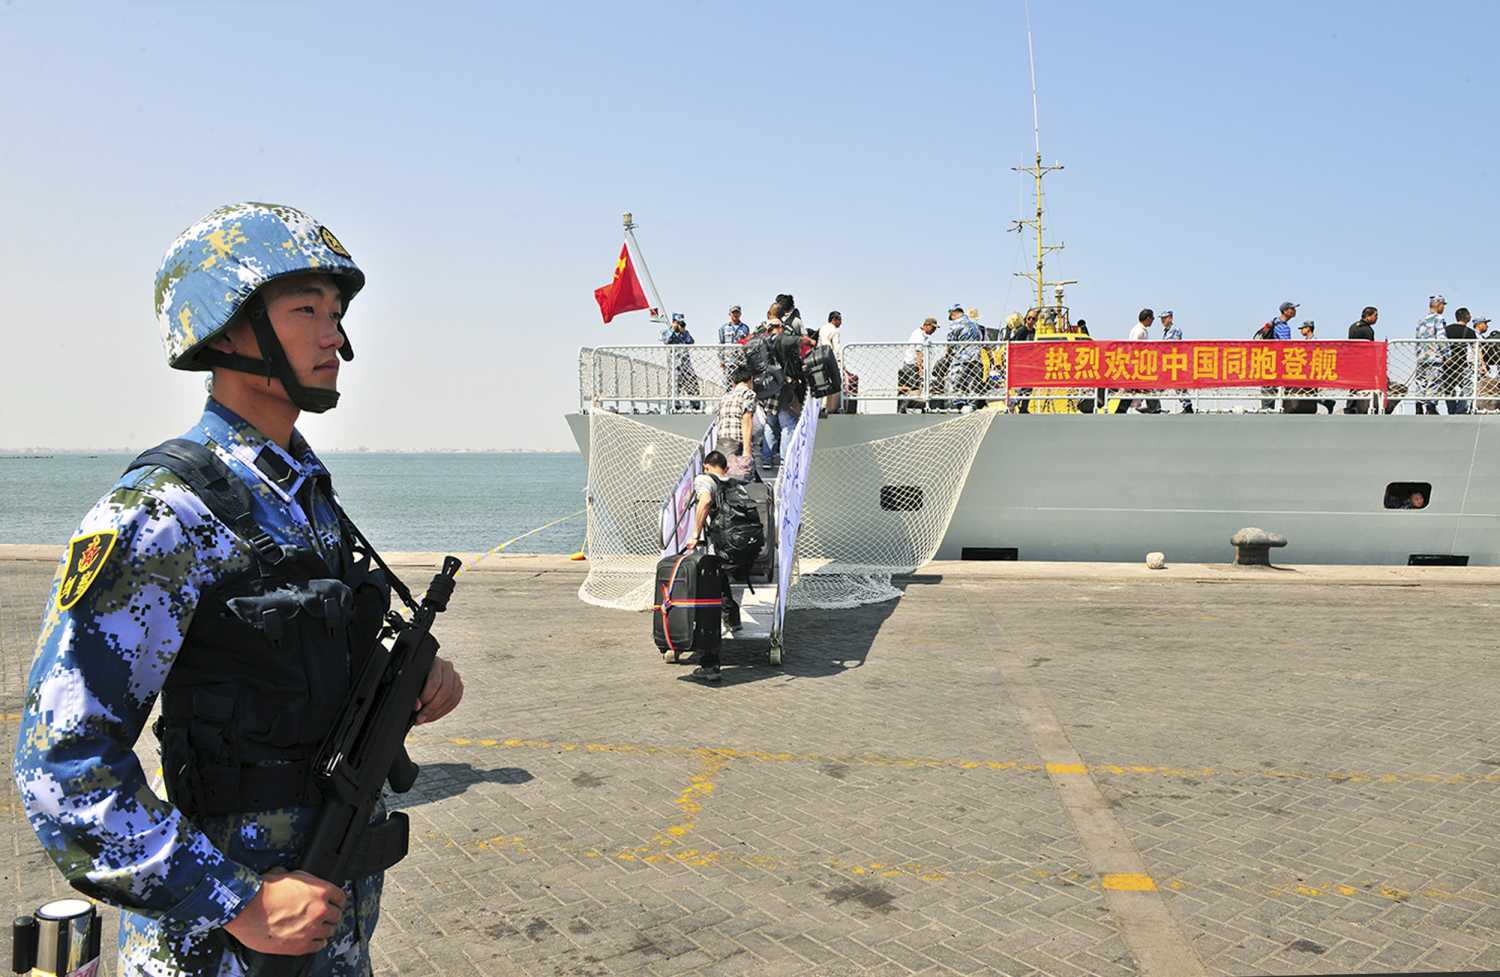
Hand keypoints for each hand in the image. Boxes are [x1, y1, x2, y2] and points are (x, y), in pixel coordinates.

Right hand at [225, 868, 344, 955]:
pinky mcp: (301, 945)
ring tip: (316, 927)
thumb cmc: (262, 892)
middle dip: (330, 914)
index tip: (333, 903)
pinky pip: (319, 945)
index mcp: (320, 891)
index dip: (335, 900)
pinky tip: (312, 938)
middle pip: (337, 915)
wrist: (245, 909)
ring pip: (330, 931)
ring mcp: (312, 929)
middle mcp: (320, 910)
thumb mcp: (288, 875)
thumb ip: (304, 881)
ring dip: (324, 928)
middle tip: (323, 915)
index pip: (340, 897)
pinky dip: (317, 942)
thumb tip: (305, 883)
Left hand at [413, 655, 462, 724]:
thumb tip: (417, 706)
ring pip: (452, 697)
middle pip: (446, 690)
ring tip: (425, 718)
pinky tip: (433, 715)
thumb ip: (412, 694)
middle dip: (432, 707)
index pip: (436, 681)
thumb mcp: (409, 682)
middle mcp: (447, 667)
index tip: (418, 708)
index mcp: (434, 662)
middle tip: (421, 717)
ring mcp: (455, 676)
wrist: (421, 674)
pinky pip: (455, 701)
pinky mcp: (458, 686)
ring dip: (438, 711)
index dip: (427, 697)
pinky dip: (444, 711)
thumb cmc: (413, 677)